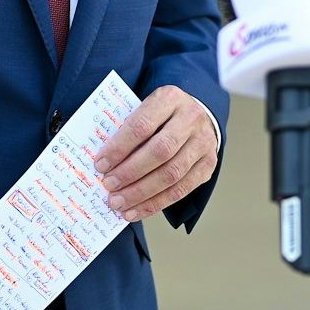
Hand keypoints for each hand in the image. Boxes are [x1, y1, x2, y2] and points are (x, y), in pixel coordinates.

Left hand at [93, 86, 218, 222]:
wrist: (198, 114)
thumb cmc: (160, 114)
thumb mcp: (145, 108)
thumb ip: (127, 128)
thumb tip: (104, 162)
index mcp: (169, 98)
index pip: (142, 125)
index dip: (120, 147)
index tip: (100, 164)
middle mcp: (191, 119)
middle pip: (160, 151)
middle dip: (130, 172)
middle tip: (108, 186)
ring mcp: (203, 143)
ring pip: (172, 174)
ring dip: (141, 193)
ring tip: (118, 203)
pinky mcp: (208, 165)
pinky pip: (182, 190)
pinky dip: (156, 204)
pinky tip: (136, 211)